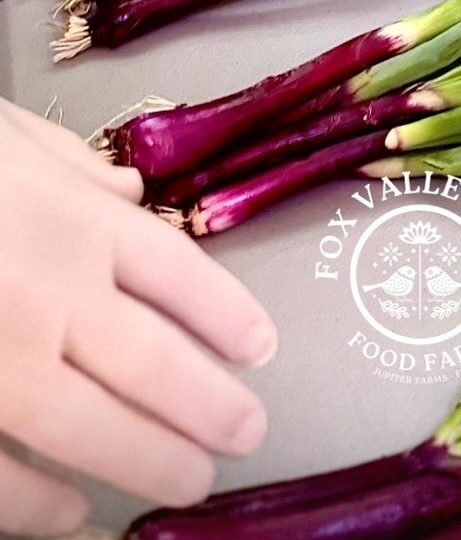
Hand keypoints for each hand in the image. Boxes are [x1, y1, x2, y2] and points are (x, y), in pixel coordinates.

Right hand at [0, 99, 276, 534]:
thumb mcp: (4, 134)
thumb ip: (68, 166)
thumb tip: (129, 192)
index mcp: (71, 219)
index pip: (178, 274)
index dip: (227, 314)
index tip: (260, 347)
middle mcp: (50, 294)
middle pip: (157, 364)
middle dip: (212, 405)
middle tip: (249, 432)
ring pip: (94, 432)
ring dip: (152, 460)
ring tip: (194, 478)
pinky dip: (39, 506)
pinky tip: (72, 513)